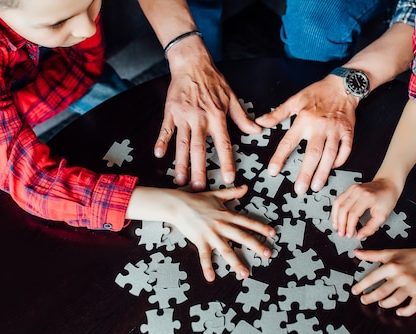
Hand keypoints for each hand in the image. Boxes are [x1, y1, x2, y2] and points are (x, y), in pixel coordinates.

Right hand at [153, 52, 260, 189]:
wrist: (192, 63)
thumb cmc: (213, 81)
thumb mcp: (231, 98)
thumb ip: (243, 117)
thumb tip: (257, 130)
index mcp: (216, 117)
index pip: (223, 144)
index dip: (226, 162)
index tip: (228, 178)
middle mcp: (200, 119)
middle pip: (199, 149)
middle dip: (199, 170)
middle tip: (199, 188)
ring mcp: (184, 116)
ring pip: (182, 144)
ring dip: (180, 163)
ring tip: (180, 180)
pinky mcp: (171, 112)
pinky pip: (166, 129)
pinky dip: (162, 141)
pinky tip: (159, 154)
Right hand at [167, 185, 275, 280]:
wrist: (178, 204)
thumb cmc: (196, 199)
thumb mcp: (216, 194)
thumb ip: (232, 192)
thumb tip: (245, 187)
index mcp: (227, 215)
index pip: (247, 222)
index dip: (260, 228)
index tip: (272, 234)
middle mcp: (221, 225)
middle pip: (242, 237)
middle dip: (256, 246)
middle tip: (267, 254)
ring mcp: (211, 234)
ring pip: (226, 251)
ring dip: (236, 263)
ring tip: (244, 274)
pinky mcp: (200, 241)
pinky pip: (205, 257)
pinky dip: (207, 268)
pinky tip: (211, 278)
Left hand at [256, 75, 357, 193]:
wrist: (342, 85)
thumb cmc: (318, 93)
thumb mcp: (295, 100)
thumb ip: (278, 113)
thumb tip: (260, 121)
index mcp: (304, 120)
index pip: (289, 142)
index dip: (280, 157)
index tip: (274, 171)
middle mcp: (320, 127)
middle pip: (312, 154)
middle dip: (306, 173)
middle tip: (300, 189)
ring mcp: (335, 130)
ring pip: (330, 155)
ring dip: (323, 172)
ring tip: (316, 186)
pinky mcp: (348, 132)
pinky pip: (346, 149)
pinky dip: (340, 160)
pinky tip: (332, 169)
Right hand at [331, 178, 400, 239]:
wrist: (387, 185)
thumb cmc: (387, 198)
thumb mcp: (382, 216)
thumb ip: (371, 228)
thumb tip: (360, 236)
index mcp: (367, 197)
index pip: (353, 214)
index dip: (350, 226)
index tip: (350, 234)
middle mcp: (358, 191)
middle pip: (343, 209)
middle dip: (341, 224)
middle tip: (342, 233)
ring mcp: (352, 189)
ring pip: (337, 204)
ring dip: (335, 217)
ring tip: (336, 227)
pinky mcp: (349, 189)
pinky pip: (338, 199)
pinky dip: (335, 210)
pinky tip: (336, 217)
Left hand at [351, 247, 415, 316]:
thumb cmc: (409, 256)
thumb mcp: (389, 253)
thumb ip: (372, 254)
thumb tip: (356, 252)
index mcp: (391, 266)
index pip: (372, 278)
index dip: (361, 286)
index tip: (355, 291)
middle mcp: (401, 276)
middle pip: (381, 292)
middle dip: (370, 298)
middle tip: (364, 300)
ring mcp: (411, 285)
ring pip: (395, 300)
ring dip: (385, 304)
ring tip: (380, 303)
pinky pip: (414, 306)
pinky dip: (406, 312)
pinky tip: (399, 312)